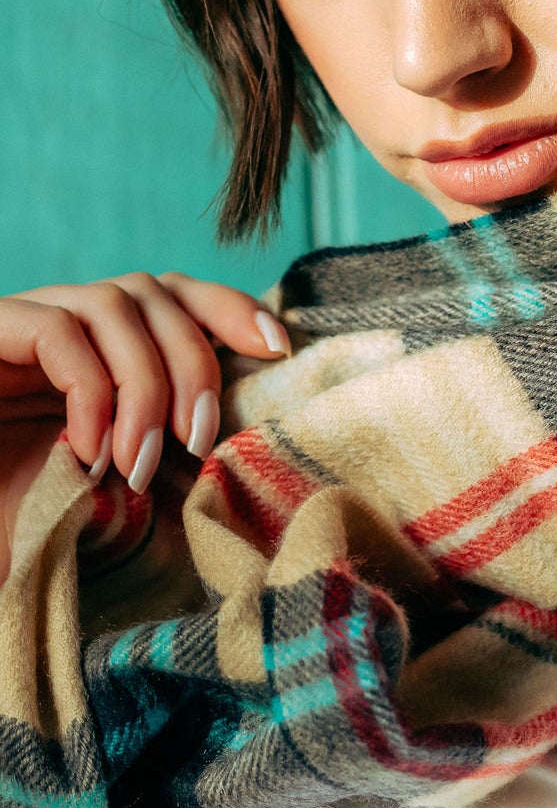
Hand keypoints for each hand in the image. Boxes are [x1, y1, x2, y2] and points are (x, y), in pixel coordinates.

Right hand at [0, 273, 289, 496]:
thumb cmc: (7, 514)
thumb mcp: (94, 488)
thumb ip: (149, 457)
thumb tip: (224, 450)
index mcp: (95, 347)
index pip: (173, 294)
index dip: (230, 307)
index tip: (278, 348)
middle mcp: (60, 323)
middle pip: (155, 293)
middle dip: (194, 365)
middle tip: (199, 443)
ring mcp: (18, 324)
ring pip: (113, 304)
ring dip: (145, 385)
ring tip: (139, 462)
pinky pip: (56, 332)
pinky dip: (89, 389)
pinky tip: (87, 448)